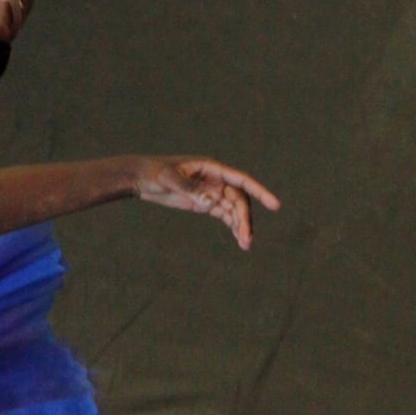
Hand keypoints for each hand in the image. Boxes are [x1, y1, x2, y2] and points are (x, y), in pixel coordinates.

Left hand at [134, 157, 280, 249]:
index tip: (275, 205)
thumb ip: (189, 189)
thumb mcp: (169, 178)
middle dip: (245, 219)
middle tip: (246, 239)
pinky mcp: (204, 203)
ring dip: (241, 226)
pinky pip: (224, 215)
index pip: (241, 181)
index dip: (260, 192)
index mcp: (211, 169)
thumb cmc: (154, 172)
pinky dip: (232, 226)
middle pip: (239, 200)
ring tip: (245, 245)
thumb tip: (211, 201)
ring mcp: (211, 192)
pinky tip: (239, 239)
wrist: (140, 178)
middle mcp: (216, 180)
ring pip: (234, 210)